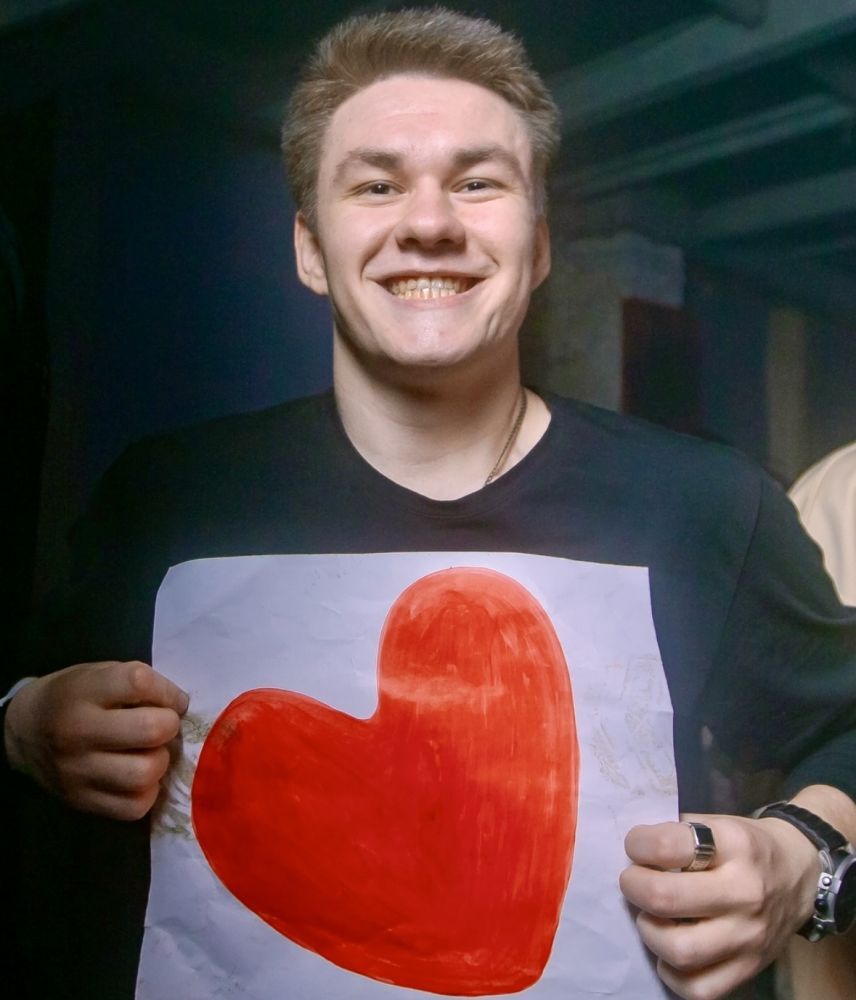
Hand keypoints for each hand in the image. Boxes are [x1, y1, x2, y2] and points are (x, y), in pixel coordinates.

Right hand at [4, 660, 188, 820]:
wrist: (24, 732)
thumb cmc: (73, 697)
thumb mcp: (97, 674)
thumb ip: (138, 684)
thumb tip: (179, 706)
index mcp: (82, 691)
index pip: (140, 683)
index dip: (168, 691)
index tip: (172, 699)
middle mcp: (77, 731)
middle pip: (150, 730)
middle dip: (169, 726)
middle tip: (162, 726)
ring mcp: (77, 771)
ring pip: (144, 773)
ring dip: (159, 761)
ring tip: (149, 752)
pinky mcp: (81, 801)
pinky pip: (134, 807)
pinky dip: (146, 792)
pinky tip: (138, 777)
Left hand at [620, 813, 819, 999]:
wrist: (799, 874)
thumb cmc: (745, 845)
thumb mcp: (716, 823)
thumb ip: (677, 833)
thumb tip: (633, 852)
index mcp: (734, 845)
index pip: (669, 846)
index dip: (638, 845)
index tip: (635, 846)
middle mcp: (744, 892)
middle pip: (666, 899)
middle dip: (634, 887)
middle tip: (633, 881)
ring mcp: (749, 936)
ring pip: (680, 950)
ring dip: (649, 932)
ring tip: (650, 916)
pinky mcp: (750, 969)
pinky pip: (699, 988)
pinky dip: (672, 973)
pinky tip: (668, 952)